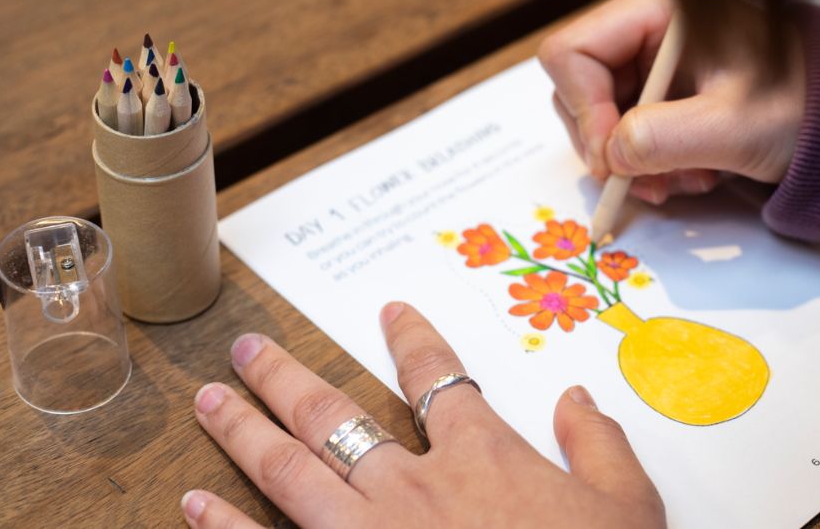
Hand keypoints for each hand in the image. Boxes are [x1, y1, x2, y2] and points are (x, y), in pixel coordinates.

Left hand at [181, 302, 664, 527]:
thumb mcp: (627, 510)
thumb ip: (601, 446)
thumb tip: (578, 397)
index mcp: (480, 456)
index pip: (440, 376)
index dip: (413, 339)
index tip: (391, 313)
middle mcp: (413, 484)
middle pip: (335, 414)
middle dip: (287, 377)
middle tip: (248, 349)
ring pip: (291, 467)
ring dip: (243, 430)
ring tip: (209, 398)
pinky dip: (224, 525)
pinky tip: (192, 503)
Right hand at [538, 0, 804, 203]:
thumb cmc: (810, 106)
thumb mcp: (734, 126)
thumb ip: (662, 139)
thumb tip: (609, 156)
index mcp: (660, 6)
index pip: (574, 51)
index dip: (582, 109)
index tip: (612, 158)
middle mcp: (650, 26)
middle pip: (580, 86)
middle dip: (607, 143)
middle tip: (641, 183)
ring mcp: (657, 59)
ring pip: (602, 114)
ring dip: (631, 161)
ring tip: (678, 183)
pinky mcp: (670, 90)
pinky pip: (632, 129)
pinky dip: (651, 163)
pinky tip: (691, 175)